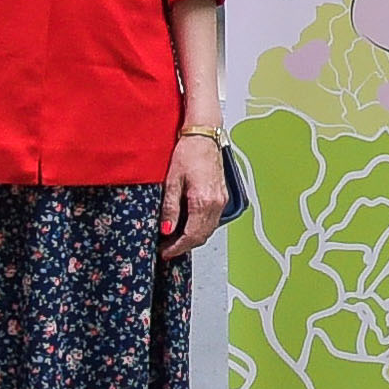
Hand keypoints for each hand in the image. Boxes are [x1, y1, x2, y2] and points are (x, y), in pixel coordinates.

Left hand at [163, 129, 232, 259]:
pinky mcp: (222, 196)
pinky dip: (201, 227)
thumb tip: (167, 229)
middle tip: (168, 248)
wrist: (204, 136)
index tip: (166, 252)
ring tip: (175, 239)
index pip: (191, 235)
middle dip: (185, 246)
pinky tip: (189, 225)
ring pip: (209, 230)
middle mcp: (216, 203)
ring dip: (193, 238)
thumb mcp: (172, 181)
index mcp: (203, 200)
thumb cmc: (189, 152)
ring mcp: (222, 200)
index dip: (177, 247)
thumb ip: (170, 208)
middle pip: (202, 236)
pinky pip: (213, 220)